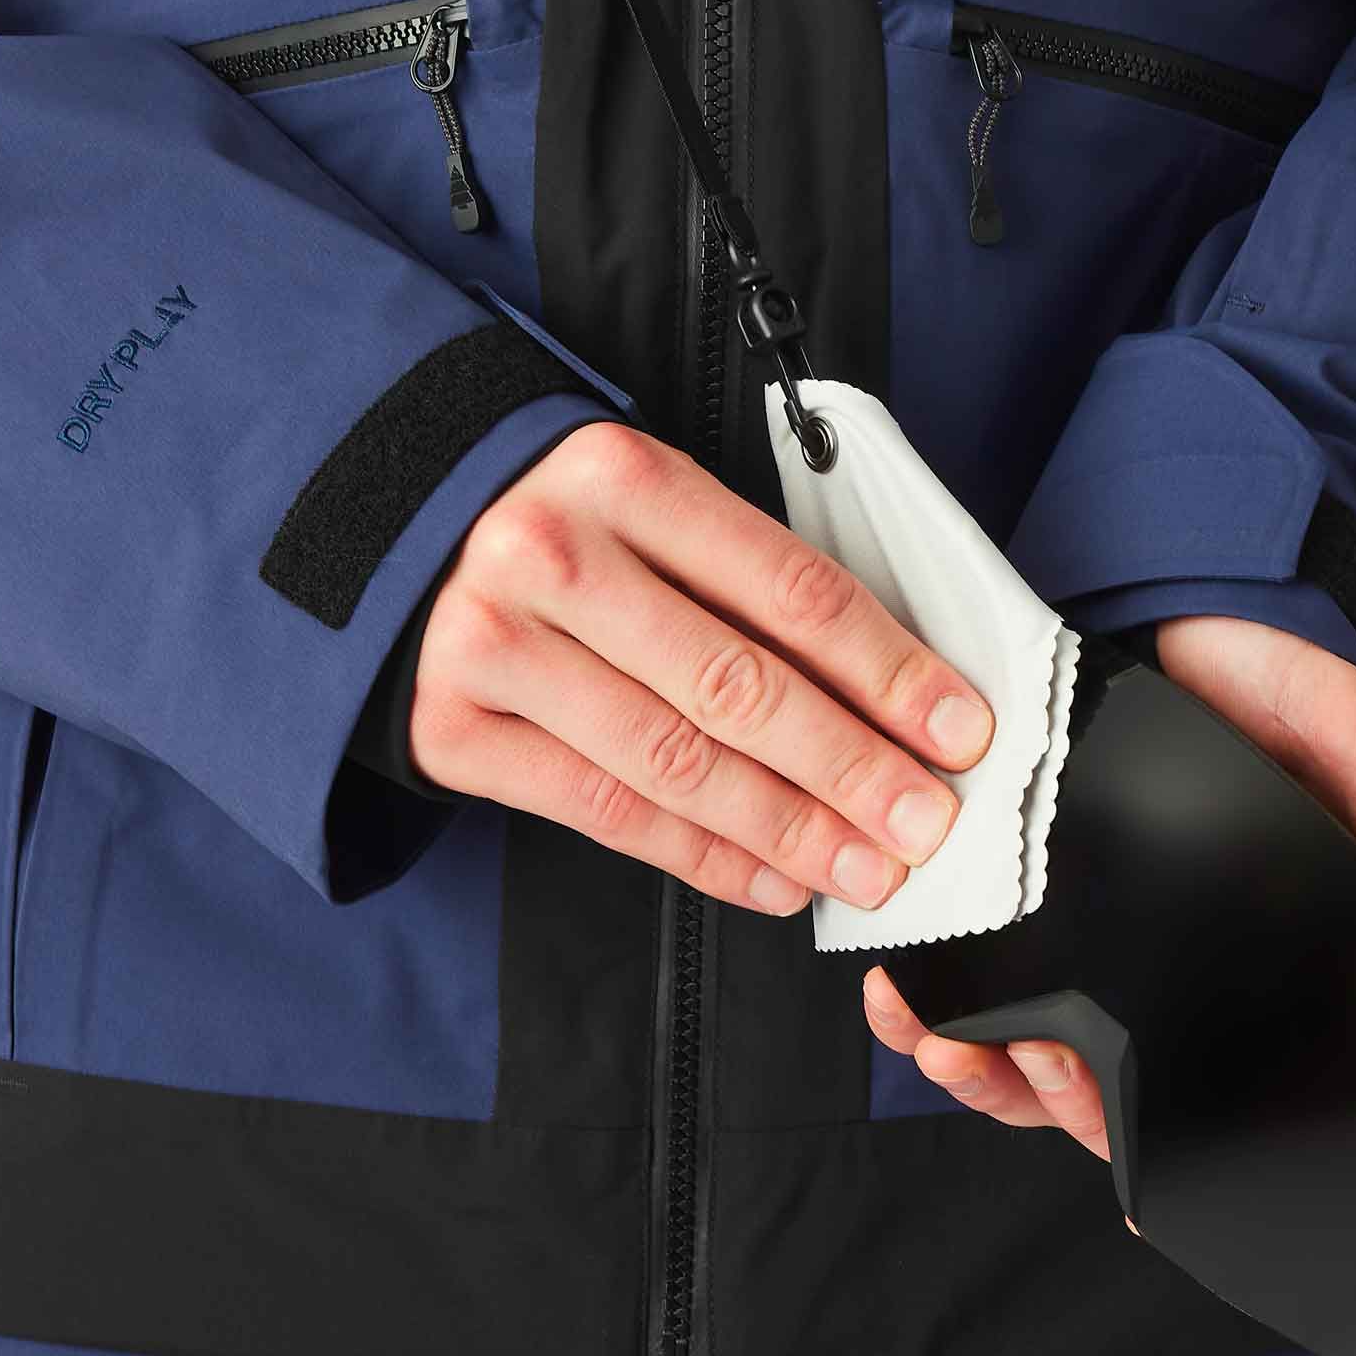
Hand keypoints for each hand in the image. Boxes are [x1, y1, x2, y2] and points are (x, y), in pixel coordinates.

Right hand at [409, 421, 992, 915]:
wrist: (399, 533)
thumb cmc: (568, 519)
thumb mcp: (657, 501)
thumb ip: (755, 577)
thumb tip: (893, 694)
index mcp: (626, 477)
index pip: (787, 588)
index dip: (885, 669)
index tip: (956, 728)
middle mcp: (553, 557)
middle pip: (735, 685)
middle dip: (850, 767)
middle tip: (925, 823)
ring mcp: (494, 646)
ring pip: (674, 761)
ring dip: (787, 828)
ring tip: (864, 868)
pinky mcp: (457, 729)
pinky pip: (606, 811)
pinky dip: (702, 856)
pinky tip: (774, 878)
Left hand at [863, 614, 1355, 1170]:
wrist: (1178, 585)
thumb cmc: (1273, 675)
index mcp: (1249, 950)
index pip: (1213, 1080)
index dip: (1162, 1128)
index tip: (1119, 1134)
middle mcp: (1163, 955)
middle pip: (1101, 1082)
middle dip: (1048, 1096)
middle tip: (1021, 1060)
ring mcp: (1084, 922)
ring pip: (1022, 1043)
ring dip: (975, 1065)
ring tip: (945, 1043)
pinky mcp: (1015, 874)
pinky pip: (965, 961)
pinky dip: (927, 994)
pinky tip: (899, 990)